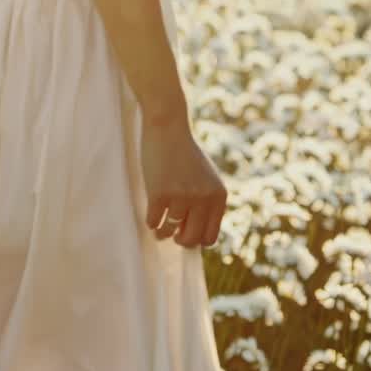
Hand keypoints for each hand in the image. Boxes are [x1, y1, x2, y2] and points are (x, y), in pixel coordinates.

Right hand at [140, 115, 227, 247]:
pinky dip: (151, 221)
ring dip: (162, 232)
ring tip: (159, 229)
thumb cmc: (184, 154)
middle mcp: (203, 199)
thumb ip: (206, 203)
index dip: (197, 239)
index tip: (186, 234)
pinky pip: (154, 221)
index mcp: (218, 197)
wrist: (168, 129)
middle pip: (191, 239)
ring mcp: (181, 197)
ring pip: (170, 231)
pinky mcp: (160, 194)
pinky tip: (151, 215)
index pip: (210, 236)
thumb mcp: (206, 178)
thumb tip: (195, 234)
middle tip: (172, 235)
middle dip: (180, 241)